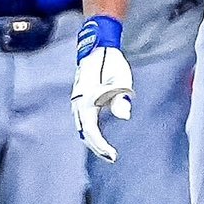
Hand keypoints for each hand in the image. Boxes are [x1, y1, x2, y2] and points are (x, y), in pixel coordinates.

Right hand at [72, 18, 133, 161]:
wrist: (98, 46)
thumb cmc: (111, 61)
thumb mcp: (120, 78)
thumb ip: (121, 98)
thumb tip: (125, 116)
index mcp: (86, 98)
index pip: (90, 129)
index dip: (100, 145)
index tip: (112, 155)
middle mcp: (78, 101)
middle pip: (84, 132)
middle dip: (97, 147)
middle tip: (112, 158)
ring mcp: (78, 101)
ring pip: (82, 127)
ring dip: (92, 141)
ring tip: (106, 152)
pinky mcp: (81, 99)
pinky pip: (83, 121)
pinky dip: (90, 132)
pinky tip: (99, 139)